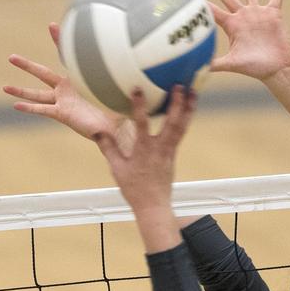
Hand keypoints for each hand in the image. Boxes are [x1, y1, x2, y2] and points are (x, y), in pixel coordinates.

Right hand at [5, 23, 123, 141]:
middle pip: (42, 74)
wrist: (118, 127)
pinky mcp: (62, 114)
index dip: (58, 40)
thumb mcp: (117, 83)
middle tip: (11, 57)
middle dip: (27, 66)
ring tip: (5, 88)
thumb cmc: (120, 105)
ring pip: (37, 94)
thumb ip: (119, 68)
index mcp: (78, 78)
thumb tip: (131, 51)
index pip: (65, 55)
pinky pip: (43, 110)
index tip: (51, 25)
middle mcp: (67, 89)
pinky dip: (29, 108)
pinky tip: (16, 106)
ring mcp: (63, 102)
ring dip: (21, 91)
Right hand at [94, 87, 193, 222]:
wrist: (153, 205)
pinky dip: (185, 119)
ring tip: (193, 92)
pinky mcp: (174, 154)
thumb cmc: (134, 189)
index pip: (142, 124)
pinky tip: (187, 109)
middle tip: (179, 85)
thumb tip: (97, 131)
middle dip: (177, 103)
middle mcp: (160, 148)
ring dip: (188, 109)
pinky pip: (181, 132)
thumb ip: (108, 148)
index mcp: (144, 150)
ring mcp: (170, 151)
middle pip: (172, 123)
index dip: (140, 106)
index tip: (137, 90)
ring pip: (182, 126)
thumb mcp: (117, 169)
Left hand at [204, 0, 289, 81]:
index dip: (204, 5)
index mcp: (232, 26)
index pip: (214, 12)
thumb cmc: (254, 68)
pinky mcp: (273, 14)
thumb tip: (198, 69)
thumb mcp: (232, 64)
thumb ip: (215, 63)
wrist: (276, 68)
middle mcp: (243, 17)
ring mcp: (258, 14)